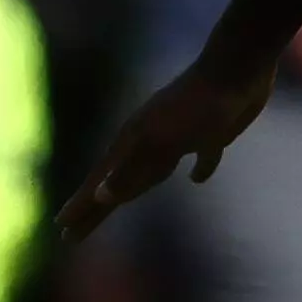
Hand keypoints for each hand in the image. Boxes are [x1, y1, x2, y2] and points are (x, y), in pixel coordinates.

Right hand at [57, 57, 277, 239]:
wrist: (237, 67)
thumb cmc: (199, 106)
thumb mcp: (163, 142)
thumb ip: (132, 168)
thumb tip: (101, 196)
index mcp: (135, 142)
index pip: (101, 183)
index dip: (83, 207)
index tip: (63, 231)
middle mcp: (151, 140)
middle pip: (119, 182)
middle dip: (97, 208)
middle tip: (74, 235)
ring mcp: (181, 136)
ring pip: (152, 172)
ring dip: (134, 189)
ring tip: (118, 204)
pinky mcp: (213, 132)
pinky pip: (202, 157)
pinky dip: (199, 169)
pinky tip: (196, 178)